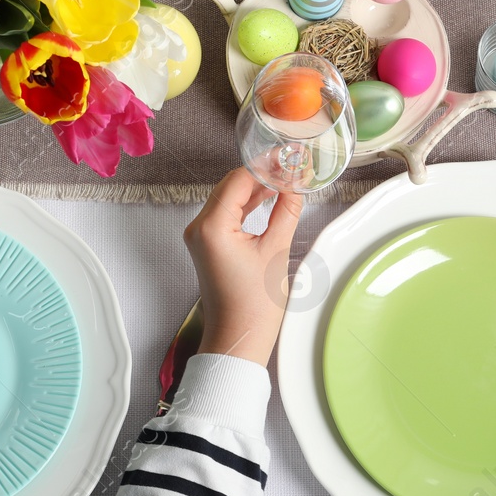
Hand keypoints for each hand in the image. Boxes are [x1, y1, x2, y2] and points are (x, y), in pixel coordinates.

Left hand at [183, 168, 303, 365]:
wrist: (238, 339)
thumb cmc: (254, 305)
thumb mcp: (276, 251)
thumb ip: (286, 211)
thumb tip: (296, 184)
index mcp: (211, 226)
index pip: (239, 180)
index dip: (265, 165)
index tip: (288, 157)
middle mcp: (199, 227)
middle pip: (231, 185)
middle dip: (261, 173)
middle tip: (291, 165)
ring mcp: (200, 236)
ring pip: (229, 197)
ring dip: (255, 188)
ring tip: (286, 178)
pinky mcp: (207, 244)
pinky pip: (226, 213)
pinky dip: (247, 204)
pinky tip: (269, 197)